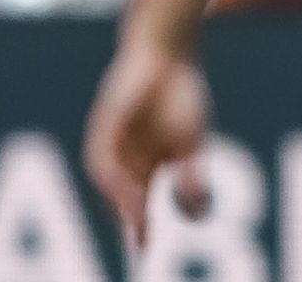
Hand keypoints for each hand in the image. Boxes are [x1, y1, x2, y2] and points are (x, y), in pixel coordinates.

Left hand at [83, 36, 211, 246]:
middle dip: (130, 218)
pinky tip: (132, 187)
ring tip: (140, 218)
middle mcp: (122, 157)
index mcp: (142, 162)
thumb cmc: (181, 94)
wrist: (170, 52)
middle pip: (120, 196)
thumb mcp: (192, 142)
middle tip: (142, 242)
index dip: (140, 225)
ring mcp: (111, 142)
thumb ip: (192, 176)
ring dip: (124, 200)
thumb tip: (198, 213)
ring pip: (110, 181)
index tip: (145, 248)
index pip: (137, 201)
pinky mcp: (104, 126)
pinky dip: (116, 177)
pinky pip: (103, 159)